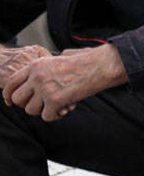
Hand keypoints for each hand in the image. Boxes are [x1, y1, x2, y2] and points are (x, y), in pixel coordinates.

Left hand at [3, 45, 125, 120]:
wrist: (101, 66)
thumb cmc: (86, 62)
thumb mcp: (59, 59)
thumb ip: (46, 69)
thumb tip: (42, 79)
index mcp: (36, 65)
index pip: (11, 83)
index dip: (9, 95)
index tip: (12, 102)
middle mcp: (37, 77)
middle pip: (17, 99)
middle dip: (28, 105)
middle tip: (41, 105)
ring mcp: (45, 89)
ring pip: (31, 110)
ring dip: (44, 111)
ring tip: (58, 105)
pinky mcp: (56, 101)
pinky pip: (47, 116)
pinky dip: (56, 115)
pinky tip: (66, 108)